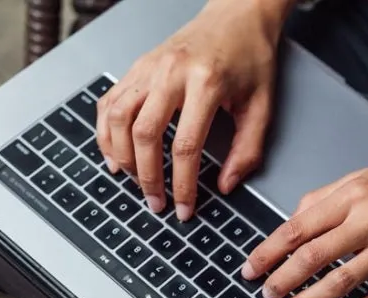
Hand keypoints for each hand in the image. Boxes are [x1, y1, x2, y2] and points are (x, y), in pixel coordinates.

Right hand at [96, 0, 290, 219]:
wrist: (237, 15)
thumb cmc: (250, 58)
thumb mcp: (261, 106)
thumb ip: (247, 150)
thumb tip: (225, 186)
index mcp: (205, 83)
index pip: (185, 146)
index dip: (183, 185)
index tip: (184, 209)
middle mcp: (170, 72)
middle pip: (144, 134)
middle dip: (148, 177)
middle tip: (156, 203)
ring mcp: (148, 67)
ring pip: (119, 118)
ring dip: (122, 157)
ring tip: (135, 182)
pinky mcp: (137, 67)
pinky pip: (110, 102)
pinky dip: (106, 132)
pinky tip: (115, 155)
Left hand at [241, 151, 367, 297]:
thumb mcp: (366, 175)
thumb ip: (326, 198)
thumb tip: (293, 221)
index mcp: (355, 194)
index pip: (299, 227)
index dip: (269, 252)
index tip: (251, 267)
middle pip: (313, 257)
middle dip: (282, 280)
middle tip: (265, 294)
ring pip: (339, 283)